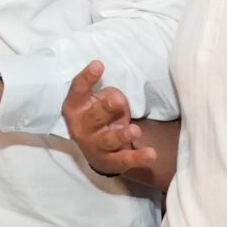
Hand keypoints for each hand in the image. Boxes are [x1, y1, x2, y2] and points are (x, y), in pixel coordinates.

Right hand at [64, 62, 155, 176]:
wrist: (96, 151)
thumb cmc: (98, 116)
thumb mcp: (98, 101)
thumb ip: (107, 96)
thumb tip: (117, 99)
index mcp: (76, 108)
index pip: (78, 91)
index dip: (86, 78)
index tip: (98, 65)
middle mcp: (82, 127)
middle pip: (94, 116)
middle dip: (105, 108)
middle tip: (118, 100)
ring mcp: (95, 145)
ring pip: (108, 140)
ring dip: (122, 135)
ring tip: (135, 130)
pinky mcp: (111, 161)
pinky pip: (125, 159)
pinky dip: (138, 158)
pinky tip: (151, 154)